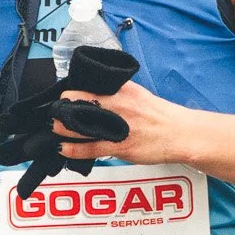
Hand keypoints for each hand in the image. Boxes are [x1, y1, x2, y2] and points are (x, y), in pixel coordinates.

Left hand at [54, 77, 189, 164]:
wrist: (179, 134)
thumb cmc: (159, 116)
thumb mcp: (138, 95)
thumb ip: (117, 92)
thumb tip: (96, 92)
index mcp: (122, 90)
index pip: (88, 85)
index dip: (71, 92)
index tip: (64, 97)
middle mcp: (118, 105)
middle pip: (79, 102)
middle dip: (62, 108)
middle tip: (56, 112)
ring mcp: (118, 126)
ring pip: (80, 125)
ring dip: (63, 127)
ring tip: (55, 127)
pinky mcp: (120, 146)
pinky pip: (90, 148)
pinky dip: (73, 148)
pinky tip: (64, 147)